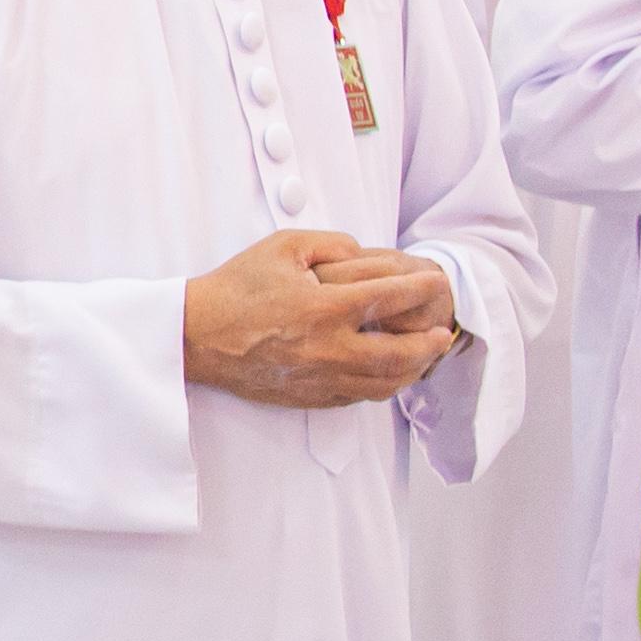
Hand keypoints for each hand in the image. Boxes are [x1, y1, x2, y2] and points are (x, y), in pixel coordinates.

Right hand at [184, 229, 462, 408]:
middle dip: (428, 343)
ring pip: (382, 383)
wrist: (197, 335)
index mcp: (323, 308)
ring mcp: (319, 378)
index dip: (419, 289)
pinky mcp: (309, 397)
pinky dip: (383, 386)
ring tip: (424, 357)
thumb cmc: (237, 287)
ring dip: (411, 370)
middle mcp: (327, 348)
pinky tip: (390, 375)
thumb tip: (363, 253)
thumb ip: (331, 243)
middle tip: (442, 332)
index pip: (388, 299)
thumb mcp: (282, 247)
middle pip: (397, 354)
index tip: (435, 282)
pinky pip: (358, 397)